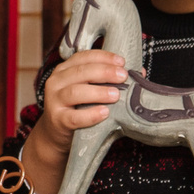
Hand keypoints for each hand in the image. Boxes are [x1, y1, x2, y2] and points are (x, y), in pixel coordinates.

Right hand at [20, 49, 127, 193]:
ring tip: (116, 95)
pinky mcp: (57, 120)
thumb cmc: (78, 109)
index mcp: (65, 70)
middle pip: (80, 72)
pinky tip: (104, 113)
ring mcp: (54, 101)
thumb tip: (139, 72)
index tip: (121, 62)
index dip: (103, 57)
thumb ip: (108, 80)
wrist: (57, 136)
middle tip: (123, 76)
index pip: (83, 57)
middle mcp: (56, 82)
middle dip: (104, 72)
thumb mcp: (89, 91)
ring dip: (98, 92)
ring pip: (75, 92)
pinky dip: (91, 115)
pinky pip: (74, 117)